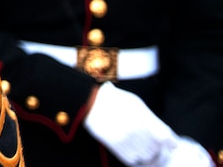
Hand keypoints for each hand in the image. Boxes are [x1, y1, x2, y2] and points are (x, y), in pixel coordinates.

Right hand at [83, 82, 209, 165]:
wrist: (91, 101)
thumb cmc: (116, 100)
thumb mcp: (137, 104)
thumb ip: (152, 120)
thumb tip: (165, 137)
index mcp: (144, 118)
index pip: (166, 138)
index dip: (170, 142)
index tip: (170, 143)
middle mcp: (136, 130)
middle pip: (157, 149)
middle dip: (156, 147)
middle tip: (150, 142)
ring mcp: (125, 139)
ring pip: (146, 156)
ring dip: (146, 153)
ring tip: (140, 144)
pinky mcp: (115, 146)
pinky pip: (132, 160)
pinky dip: (135, 158)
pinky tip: (131, 148)